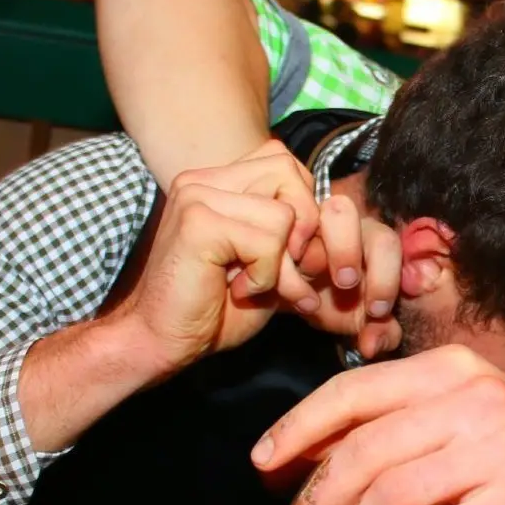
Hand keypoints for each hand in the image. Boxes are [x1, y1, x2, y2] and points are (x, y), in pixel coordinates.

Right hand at [103, 159, 316, 376]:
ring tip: (254, 286)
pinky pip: (267, 240)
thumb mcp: (271, 264)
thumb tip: (339, 214)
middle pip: (291, 175)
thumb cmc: (217, 307)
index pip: (287, 164)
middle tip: (282, 274)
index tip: (290, 256)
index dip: (303, 210)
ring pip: (284, 214)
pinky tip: (237, 290)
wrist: (164, 340)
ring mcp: (197, 195)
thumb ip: (297, 234)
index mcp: (218, 181)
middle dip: (302, 232)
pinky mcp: (198, 221)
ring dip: (282, 264)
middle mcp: (204, 179)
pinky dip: (266, 276)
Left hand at [250, 346, 504, 504]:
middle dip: (317, 504)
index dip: (300, 427)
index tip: (263, 465)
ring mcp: (503, 444)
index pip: (355, 389)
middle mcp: (474, 396)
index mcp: (448, 370)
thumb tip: (299, 469)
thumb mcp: (456, 424)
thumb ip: (392, 434)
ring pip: (395, 496)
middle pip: (366, 451)